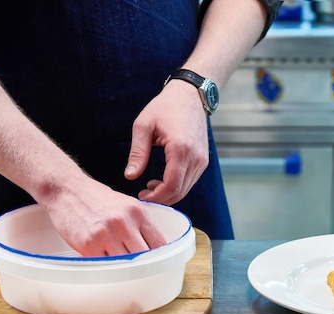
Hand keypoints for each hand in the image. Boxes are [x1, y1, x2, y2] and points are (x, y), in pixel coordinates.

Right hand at [42, 175, 165, 256]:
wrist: (66, 190)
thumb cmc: (97, 199)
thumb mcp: (126, 205)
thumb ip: (141, 225)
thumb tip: (155, 249)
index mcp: (138, 213)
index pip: (159, 243)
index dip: (160, 256)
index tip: (158, 263)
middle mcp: (124, 223)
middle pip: (144, 256)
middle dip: (143, 265)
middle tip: (140, 270)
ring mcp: (106, 235)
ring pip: (126, 264)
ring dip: (124, 268)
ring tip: (122, 267)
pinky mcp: (88, 245)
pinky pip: (105, 265)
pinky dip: (107, 267)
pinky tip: (106, 262)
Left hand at [125, 79, 208, 204]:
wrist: (190, 96)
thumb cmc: (165, 107)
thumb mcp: (144, 126)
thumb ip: (138, 153)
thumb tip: (130, 176)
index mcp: (180, 149)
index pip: (171, 185)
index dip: (156, 196)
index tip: (142, 195)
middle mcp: (195, 157)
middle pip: (179, 191)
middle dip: (161, 198)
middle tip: (144, 193)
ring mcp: (202, 160)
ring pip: (186, 189)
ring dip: (168, 193)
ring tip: (150, 185)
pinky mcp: (203, 161)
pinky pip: (190, 181)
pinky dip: (176, 186)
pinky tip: (162, 180)